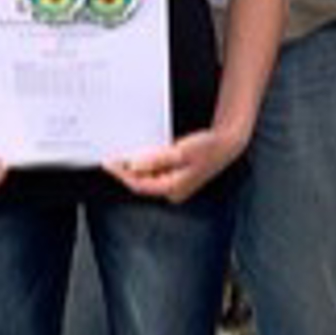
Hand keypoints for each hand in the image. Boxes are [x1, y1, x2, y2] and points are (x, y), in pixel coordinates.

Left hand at [106, 122, 249, 202]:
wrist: (227, 143)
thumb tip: (134, 164)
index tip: (108, 162)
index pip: (139, 184)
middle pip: (141, 182)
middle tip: (109, 157)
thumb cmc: (209, 147)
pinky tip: (139, 153)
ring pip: (146, 176)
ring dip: (134, 166)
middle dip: (125, 170)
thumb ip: (157, 159)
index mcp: (173, 188)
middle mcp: (172, 191)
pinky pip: (154, 171)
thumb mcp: (182, 152)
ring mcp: (173, 184)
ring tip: (121, 154)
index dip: (121, 174)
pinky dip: (145, 163)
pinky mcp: (174, 175)